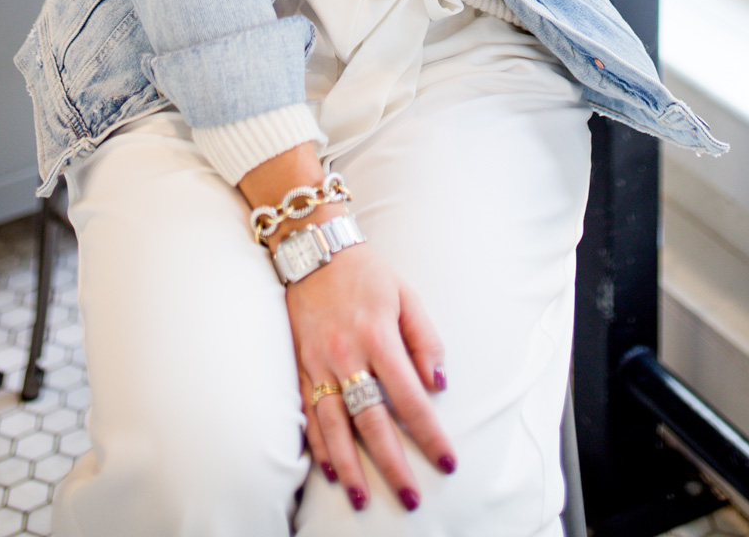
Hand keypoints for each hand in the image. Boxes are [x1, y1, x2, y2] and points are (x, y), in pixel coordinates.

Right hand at [289, 242, 454, 511]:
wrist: (314, 249)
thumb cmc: (367, 274)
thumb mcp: (406, 294)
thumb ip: (425, 338)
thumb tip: (438, 383)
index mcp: (378, 335)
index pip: (409, 396)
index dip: (429, 433)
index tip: (447, 461)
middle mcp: (346, 354)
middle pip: (372, 420)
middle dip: (392, 464)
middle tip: (410, 498)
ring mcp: (319, 364)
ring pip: (334, 426)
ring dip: (350, 466)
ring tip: (363, 500)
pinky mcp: (301, 367)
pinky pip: (309, 414)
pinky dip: (319, 446)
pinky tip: (331, 471)